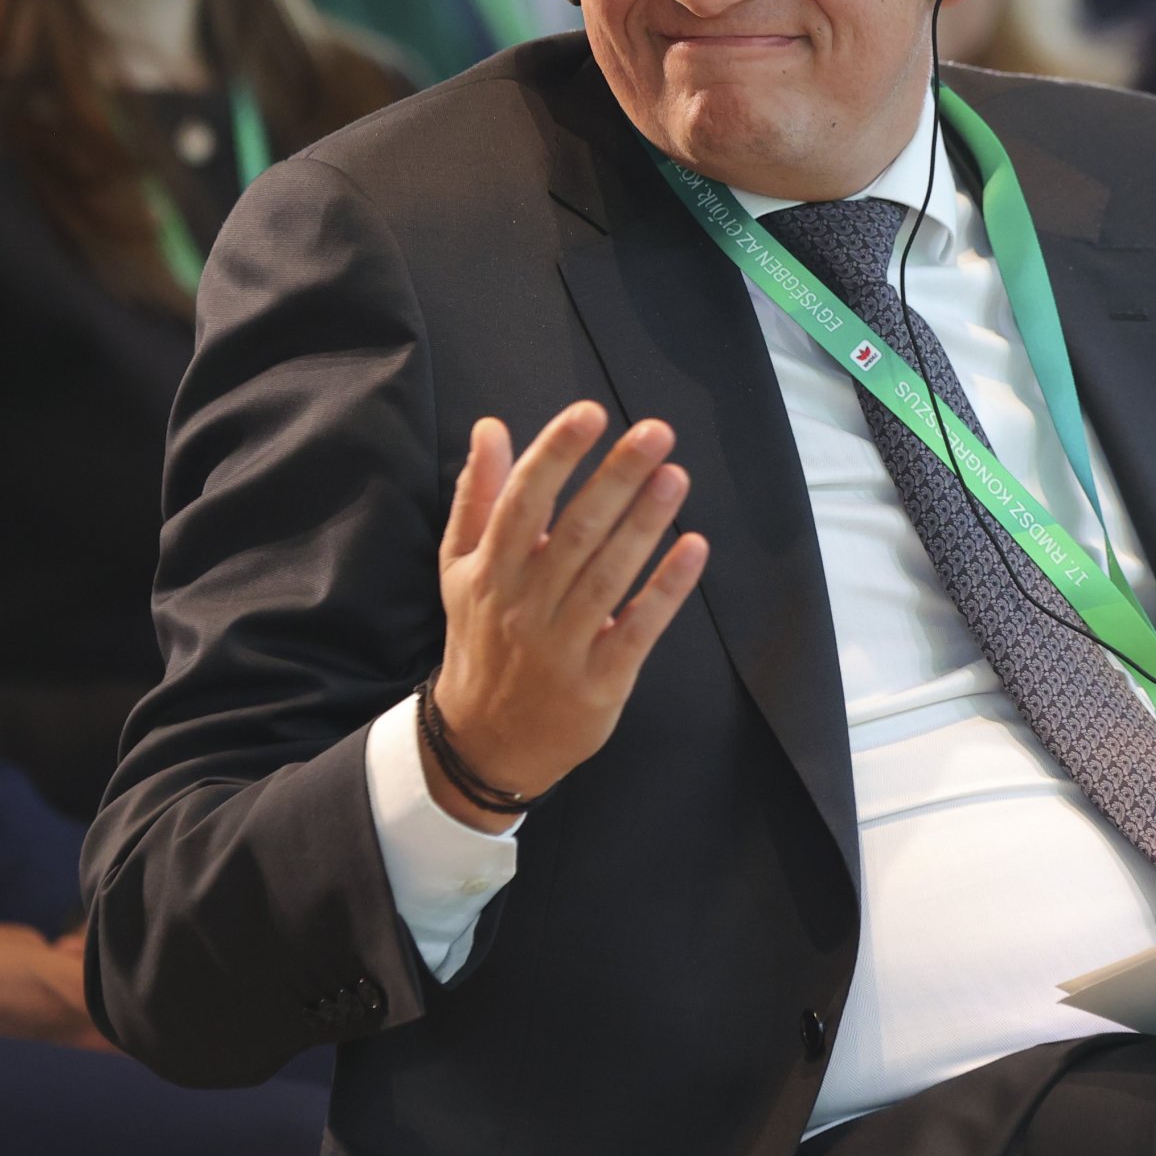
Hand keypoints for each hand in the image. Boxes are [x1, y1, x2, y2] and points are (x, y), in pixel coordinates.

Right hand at [427, 404, 708, 831]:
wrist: (484, 742)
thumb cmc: (480, 639)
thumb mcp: (461, 569)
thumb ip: (479, 497)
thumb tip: (489, 428)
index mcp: (490, 570)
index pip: (522, 502)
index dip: (555, 455)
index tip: (589, 413)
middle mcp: (522, 604)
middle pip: (574, 532)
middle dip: (615, 478)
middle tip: (655, 432)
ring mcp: (562, 646)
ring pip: (607, 577)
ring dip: (644, 524)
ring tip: (675, 476)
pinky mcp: (599, 681)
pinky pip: (637, 629)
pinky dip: (665, 589)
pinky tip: (694, 548)